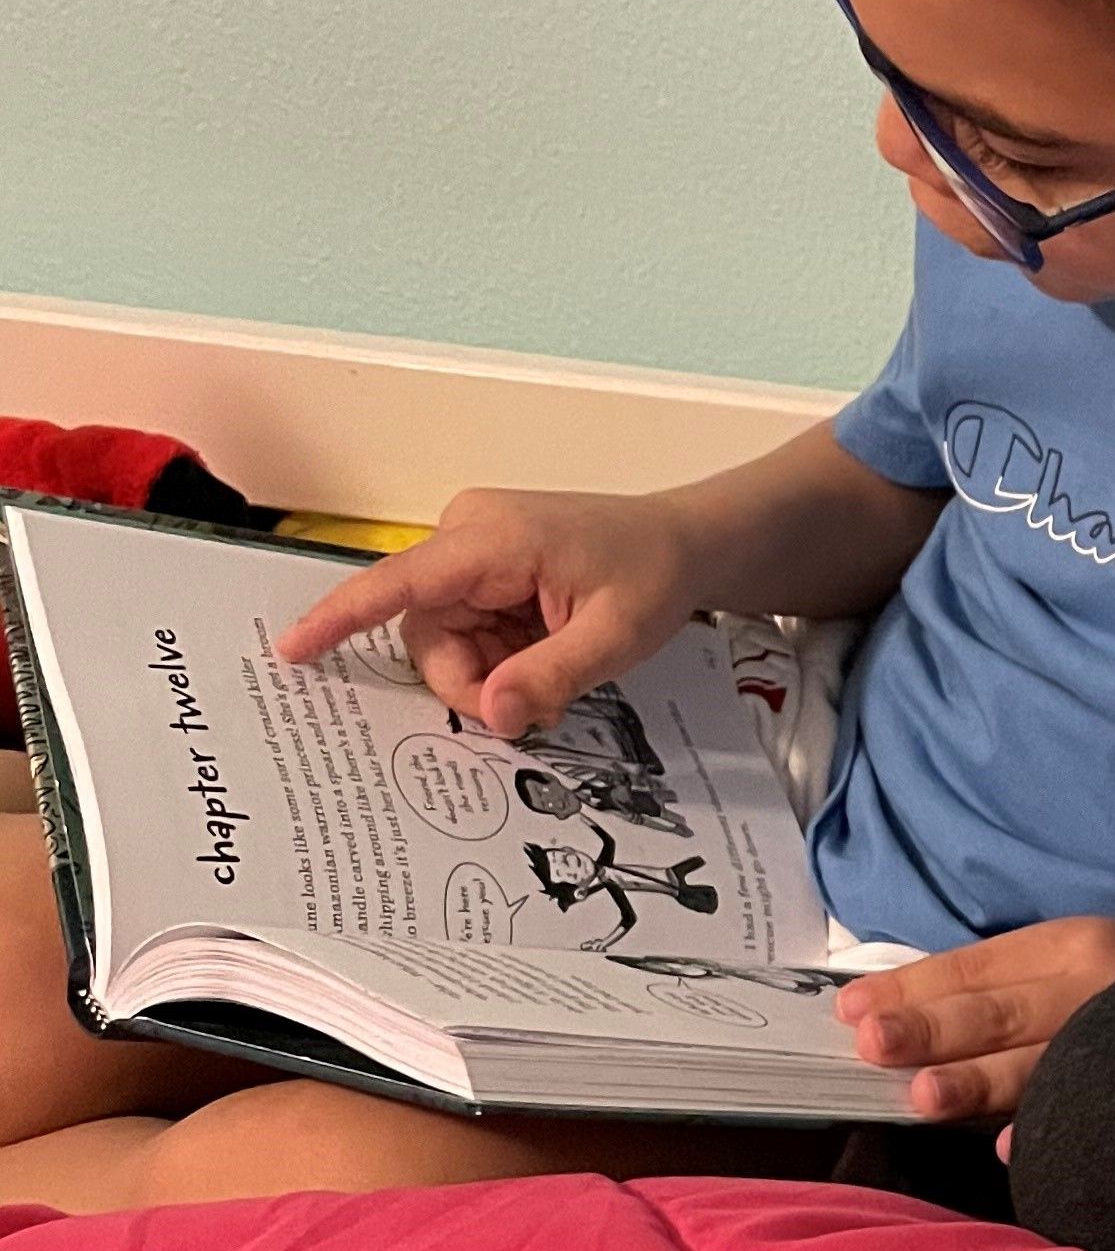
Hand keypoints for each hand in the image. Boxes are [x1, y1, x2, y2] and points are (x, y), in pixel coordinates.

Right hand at [273, 485, 703, 737]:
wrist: (684, 542)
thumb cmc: (653, 573)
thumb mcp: (615, 637)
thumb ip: (550, 677)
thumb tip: (492, 715)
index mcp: (493, 539)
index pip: (399, 583)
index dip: (341, 618)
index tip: (293, 647)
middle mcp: (469, 535)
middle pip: (425, 633)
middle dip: (470, 681)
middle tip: (530, 706)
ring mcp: (474, 552)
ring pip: (444, 639)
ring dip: (489, 671)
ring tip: (550, 669)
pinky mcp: (482, 571)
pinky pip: (465, 632)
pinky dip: (498, 656)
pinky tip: (541, 651)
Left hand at [836, 913, 1114, 1123]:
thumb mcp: (1082, 951)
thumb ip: (1008, 981)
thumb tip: (907, 1016)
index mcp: (1070, 943)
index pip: (976, 964)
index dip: (913, 987)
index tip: (851, 1010)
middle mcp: (1093, 985)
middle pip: (999, 1010)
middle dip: (933, 1028)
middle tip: (873, 1044)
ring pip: (1039, 1064)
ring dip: (979, 1082)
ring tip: (925, 1098)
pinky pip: (1095, 1109)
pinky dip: (1052, 1129)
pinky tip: (1010, 1151)